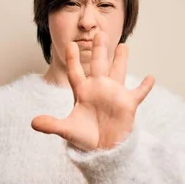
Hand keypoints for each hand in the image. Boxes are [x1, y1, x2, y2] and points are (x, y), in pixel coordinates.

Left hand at [31, 32, 154, 150]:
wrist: (102, 150)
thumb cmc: (84, 139)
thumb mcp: (67, 130)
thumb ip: (51, 125)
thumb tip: (33, 123)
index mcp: (83, 92)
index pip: (76, 72)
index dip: (73, 59)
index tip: (70, 45)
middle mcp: (98, 89)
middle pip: (98, 64)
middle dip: (99, 49)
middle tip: (99, 33)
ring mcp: (114, 94)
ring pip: (118, 71)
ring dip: (121, 59)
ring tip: (123, 45)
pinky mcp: (127, 104)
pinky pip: (138, 93)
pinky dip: (145, 86)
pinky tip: (151, 77)